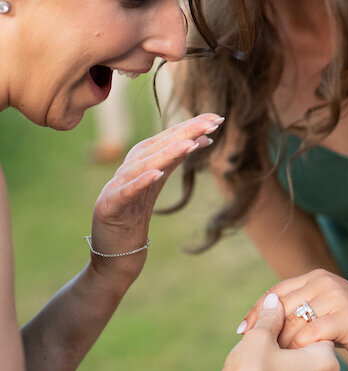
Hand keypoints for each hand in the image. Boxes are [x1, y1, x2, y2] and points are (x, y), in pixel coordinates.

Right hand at [88, 114, 223, 279]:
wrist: (115, 253)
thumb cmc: (136, 214)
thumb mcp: (159, 181)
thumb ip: (175, 158)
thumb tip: (203, 137)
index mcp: (140, 161)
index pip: (167, 138)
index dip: (189, 126)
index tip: (216, 118)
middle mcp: (128, 169)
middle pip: (157, 146)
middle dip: (184, 132)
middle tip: (211, 122)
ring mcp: (117, 187)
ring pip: (143, 165)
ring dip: (166, 153)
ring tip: (189, 144)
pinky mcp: (110, 207)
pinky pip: (127, 192)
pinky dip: (141, 182)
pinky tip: (157, 174)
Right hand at [217, 294, 338, 370]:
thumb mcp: (259, 337)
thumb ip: (271, 316)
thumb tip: (275, 300)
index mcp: (326, 362)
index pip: (317, 329)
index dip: (293, 321)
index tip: (274, 321)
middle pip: (309, 348)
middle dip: (287, 339)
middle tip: (264, 336)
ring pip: (299, 368)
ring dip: (281, 358)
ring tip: (258, 355)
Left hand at [236, 269, 347, 363]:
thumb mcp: (329, 308)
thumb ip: (303, 309)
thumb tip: (267, 323)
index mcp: (316, 278)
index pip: (276, 291)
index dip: (257, 311)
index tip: (242, 331)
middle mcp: (323, 283)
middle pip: (280, 306)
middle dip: (263, 330)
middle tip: (251, 351)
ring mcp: (335, 299)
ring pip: (293, 321)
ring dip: (279, 343)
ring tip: (270, 361)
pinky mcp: (344, 319)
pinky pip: (310, 336)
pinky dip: (298, 350)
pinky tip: (294, 363)